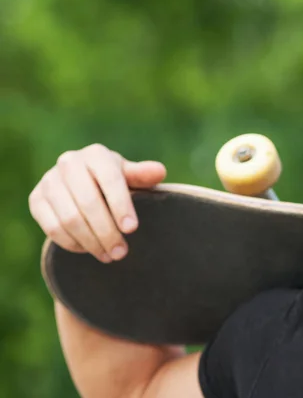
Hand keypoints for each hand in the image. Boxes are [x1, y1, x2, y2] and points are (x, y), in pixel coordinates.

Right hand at [29, 144, 165, 262]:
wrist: (81, 183)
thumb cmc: (113, 180)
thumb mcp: (129, 176)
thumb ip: (142, 175)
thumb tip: (160, 172)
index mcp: (96, 154)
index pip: (110, 179)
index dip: (121, 205)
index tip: (132, 229)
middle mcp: (69, 162)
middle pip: (88, 202)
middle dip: (107, 231)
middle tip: (121, 252)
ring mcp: (49, 180)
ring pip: (70, 218)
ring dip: (91, 241)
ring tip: (109, 255)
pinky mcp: (36, 199)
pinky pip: (52, 227)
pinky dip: (72, 243)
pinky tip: (89, 250)